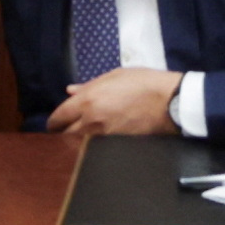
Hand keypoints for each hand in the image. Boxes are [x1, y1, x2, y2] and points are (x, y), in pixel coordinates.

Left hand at [45, 65, 187, 138]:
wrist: (169, 102)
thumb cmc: (143, 83)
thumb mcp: (114, 76)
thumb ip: (89, 86)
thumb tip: (71, 91)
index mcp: (88, 101)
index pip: (58, 117)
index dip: (54, 121)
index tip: (54, 122)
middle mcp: (91, 121)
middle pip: (66, 135)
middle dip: (63, 133)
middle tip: (64, 130)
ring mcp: (104, 136)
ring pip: (80, 144)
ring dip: (76, 141)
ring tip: (79, 137)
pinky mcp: (116, 146)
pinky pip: (96, 148)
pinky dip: (92, 146)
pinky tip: (96, 141)